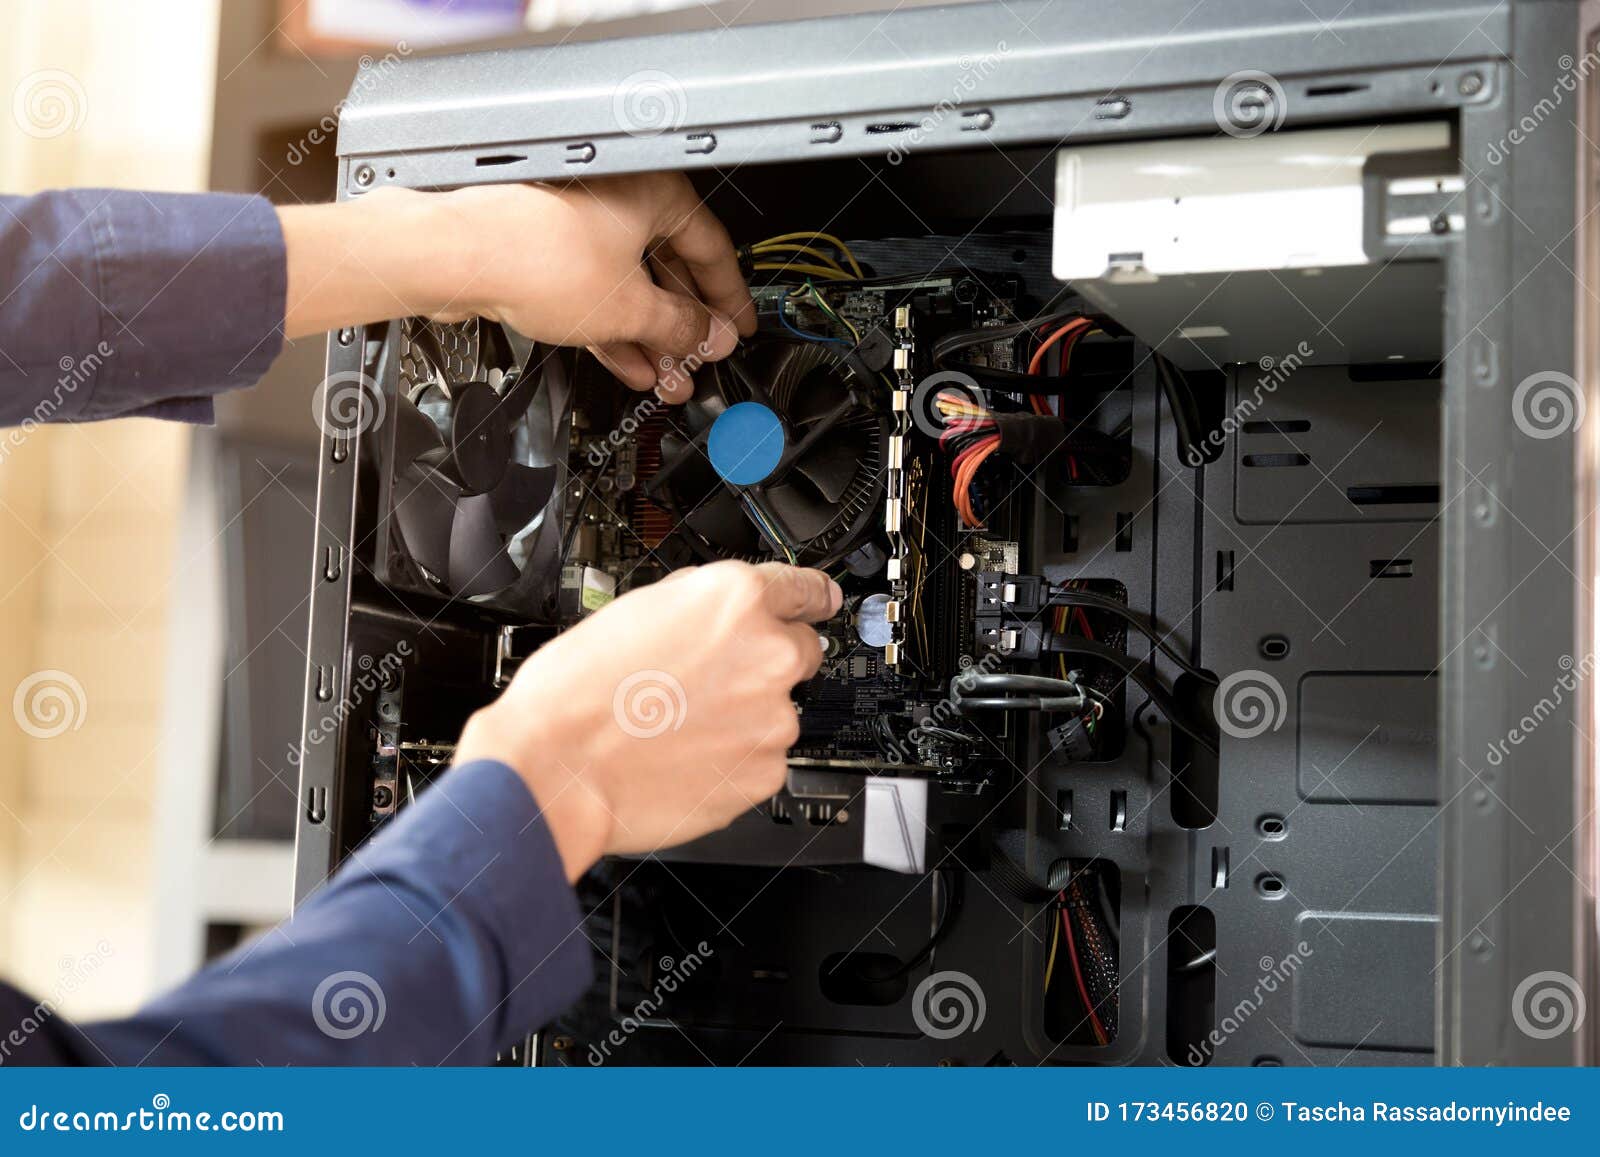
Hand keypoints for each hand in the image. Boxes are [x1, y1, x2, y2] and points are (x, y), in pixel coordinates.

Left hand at [279, 173, 755, 400]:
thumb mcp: (630, 307)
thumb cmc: (536, 256)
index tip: (738, 327)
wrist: (458, 257)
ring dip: (652, 338)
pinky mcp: (551, 257)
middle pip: (670, 272)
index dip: (729, 298)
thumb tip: (710, 337)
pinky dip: (617, 330)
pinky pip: (599, 296)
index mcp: (655, 196)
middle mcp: (621, 203)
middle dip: (686, 328)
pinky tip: (631, 366)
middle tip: (702, 361)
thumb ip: (681, 326)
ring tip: (669, 378)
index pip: (712, 250)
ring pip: (632, 289)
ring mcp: (583, 229)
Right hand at [452, 562, 841, 880]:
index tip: (820, 603)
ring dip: (745, 716)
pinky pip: (763, 757)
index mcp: (735, 600)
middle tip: (709, 684)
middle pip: (799, 652)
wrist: (556, 768)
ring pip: (777, 710)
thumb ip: (700, 603)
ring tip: (681, 725)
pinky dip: (735, 758)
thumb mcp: (636, 608)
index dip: (810, 598)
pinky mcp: (765, 773)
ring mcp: (772, 718)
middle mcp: (767, 654)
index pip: (804, 589)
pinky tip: (687, 755)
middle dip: (764, 664)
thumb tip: (724, 610)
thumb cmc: (576, 692)